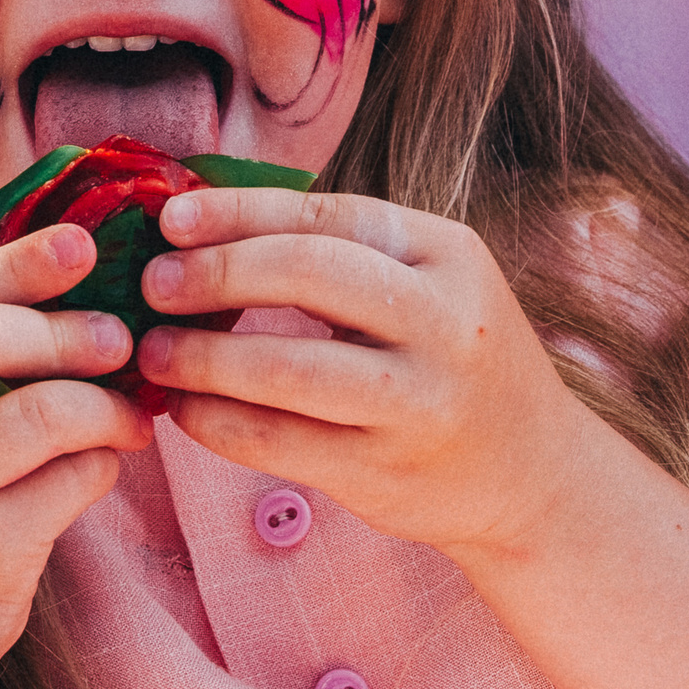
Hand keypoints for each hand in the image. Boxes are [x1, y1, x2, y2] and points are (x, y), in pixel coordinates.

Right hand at [0, 224, 153, 688]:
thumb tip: (1, 246)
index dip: (15, 263)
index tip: (83, 245)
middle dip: (64, 328)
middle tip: (119, 337)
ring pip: (39, 409)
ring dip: (102, 402)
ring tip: (128, 414)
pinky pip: (67, 481)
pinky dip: (99, 466)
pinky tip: (100, 470)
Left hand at [133, 187, 593, 557]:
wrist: (535, 476)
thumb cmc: (452, 361)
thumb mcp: (427, 286)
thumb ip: (339, 255)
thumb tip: (203, 225)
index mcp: (448, 253)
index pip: (329, 216)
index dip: (239, 212)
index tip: (170, 219)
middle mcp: (443, 322)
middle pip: (309, 275)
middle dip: (217, 274)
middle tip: (153, 283)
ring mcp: (419, 403)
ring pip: (289, 368)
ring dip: (205, 357)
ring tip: (153, 352)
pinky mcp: (387, 474)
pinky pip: (281, 443)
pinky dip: (220, 423)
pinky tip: (186, 409)